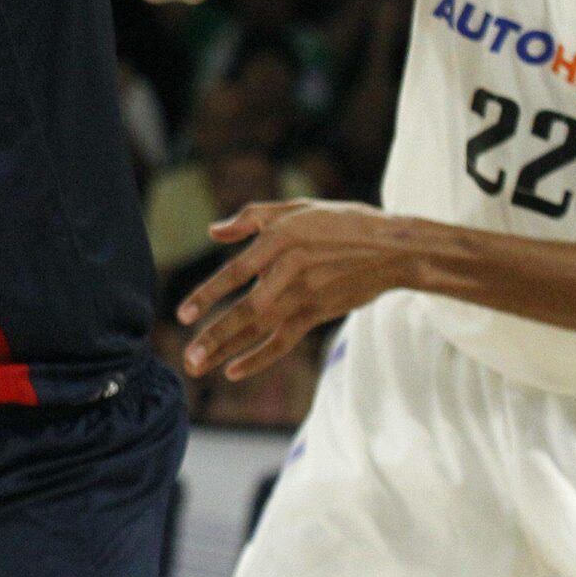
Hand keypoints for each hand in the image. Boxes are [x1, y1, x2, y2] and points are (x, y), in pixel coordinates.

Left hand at [177, 200, 416, 380]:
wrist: (393, 249)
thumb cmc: (341, 222)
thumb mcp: (296, 207)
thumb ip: (251, 217)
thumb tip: (213, 232)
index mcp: (279, 241)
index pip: (236, 272)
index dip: (209, 295)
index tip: (182, 316)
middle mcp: (290, 273)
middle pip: (247, 312)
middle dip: (215, 337)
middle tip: (188, 359)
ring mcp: (306, 297)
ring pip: (262, 330)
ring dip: (229, 351)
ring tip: (199, 368)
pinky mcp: (318, 313)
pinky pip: (285, 341)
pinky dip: (260, 357)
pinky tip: (234, 370)